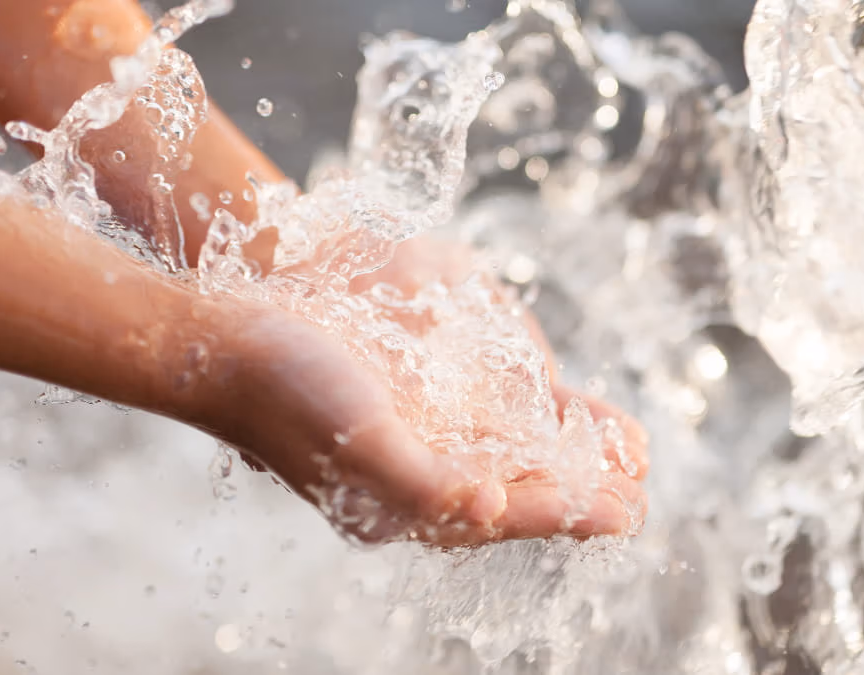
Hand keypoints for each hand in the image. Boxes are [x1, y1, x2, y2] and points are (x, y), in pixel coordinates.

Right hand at [200, 292, 648, 547]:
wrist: (225, 341)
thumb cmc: (283, 389)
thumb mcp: (355, 436)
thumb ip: (419, 483)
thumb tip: (488, 506)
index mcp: (404, 503)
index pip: (504, 515)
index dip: (567, 513)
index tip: (627, 512)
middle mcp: (415, 480)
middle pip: (512, 495)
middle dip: (576, 495)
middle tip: (638, 495)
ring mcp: (412, 443)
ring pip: (503, 461)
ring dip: (560, 462)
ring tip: (617, 461)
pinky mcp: (406, 407)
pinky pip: (481, 425)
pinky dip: (525, 425)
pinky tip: (552, 415)